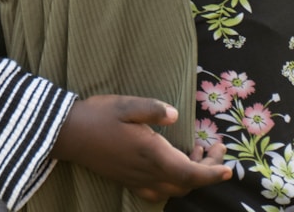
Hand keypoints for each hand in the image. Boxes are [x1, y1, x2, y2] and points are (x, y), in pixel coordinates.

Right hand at [53, 95, 231, 201]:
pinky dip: (173, 184)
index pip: (190, 173)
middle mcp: (147, 172)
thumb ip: (153, 109)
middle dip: (207, 170)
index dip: (212, 172)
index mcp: (151, 154)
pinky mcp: (128, 181)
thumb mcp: (126, 105)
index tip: (228, 167)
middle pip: (186, 183)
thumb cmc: (98, 115)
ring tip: (197, 151)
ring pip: (174, 189)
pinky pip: (158, 192)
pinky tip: (171, 166)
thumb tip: (175, 115)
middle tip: (215, 147)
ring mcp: (137, 180)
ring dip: (191, 176)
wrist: (69, 134)